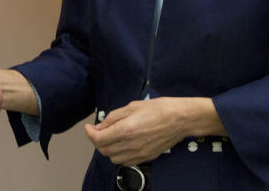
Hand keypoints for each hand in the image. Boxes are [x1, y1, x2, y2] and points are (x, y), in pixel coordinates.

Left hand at [83, 97, 223, 165]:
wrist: (180, 119)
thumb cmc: (159, 108)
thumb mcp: (132, 106)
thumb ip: (113, 117)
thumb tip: (100, 126)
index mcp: (126, 129)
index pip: (99, 139)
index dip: (90, 133)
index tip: (88, 128)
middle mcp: (131, 144)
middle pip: (104, 150)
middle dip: (97, 141)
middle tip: (99, 131)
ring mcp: (140, 153)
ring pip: (113, 158)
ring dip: (108, 149)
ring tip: (111, 137)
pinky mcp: (147, 157)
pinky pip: (126, 161)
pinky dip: (119, 154)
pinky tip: (122, 144)